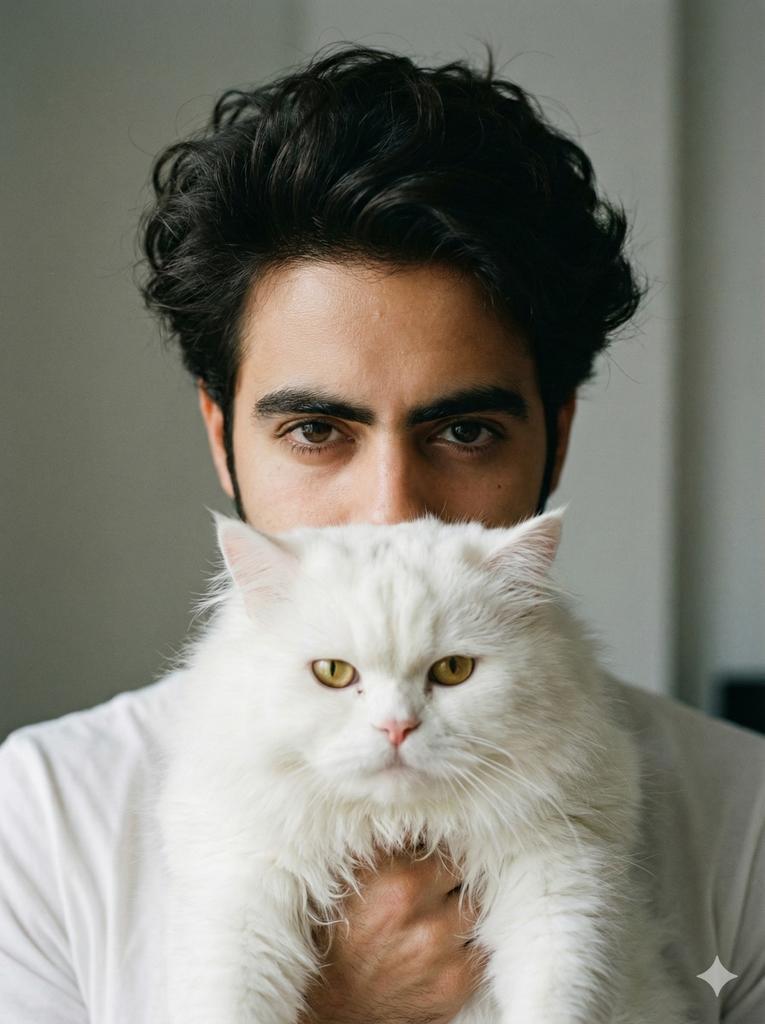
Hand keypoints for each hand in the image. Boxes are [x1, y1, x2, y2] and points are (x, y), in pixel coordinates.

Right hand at [298, 845, 487, 1023]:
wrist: (333, 1009)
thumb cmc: (339, 937)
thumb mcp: (353, 880)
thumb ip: (388, 847)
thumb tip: (419, 817)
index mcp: (402, 882)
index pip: (449, 849)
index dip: (441, 854)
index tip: (433, 859)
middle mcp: (428, 917)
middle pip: (468, 878)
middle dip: (454, 881)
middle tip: (437, 888)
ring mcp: (446, 954)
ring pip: (478, 910)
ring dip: (463, 910)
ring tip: (440, 915)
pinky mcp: (457, 984)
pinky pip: (482, 947)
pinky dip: (468, 942)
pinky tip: (446, 943)